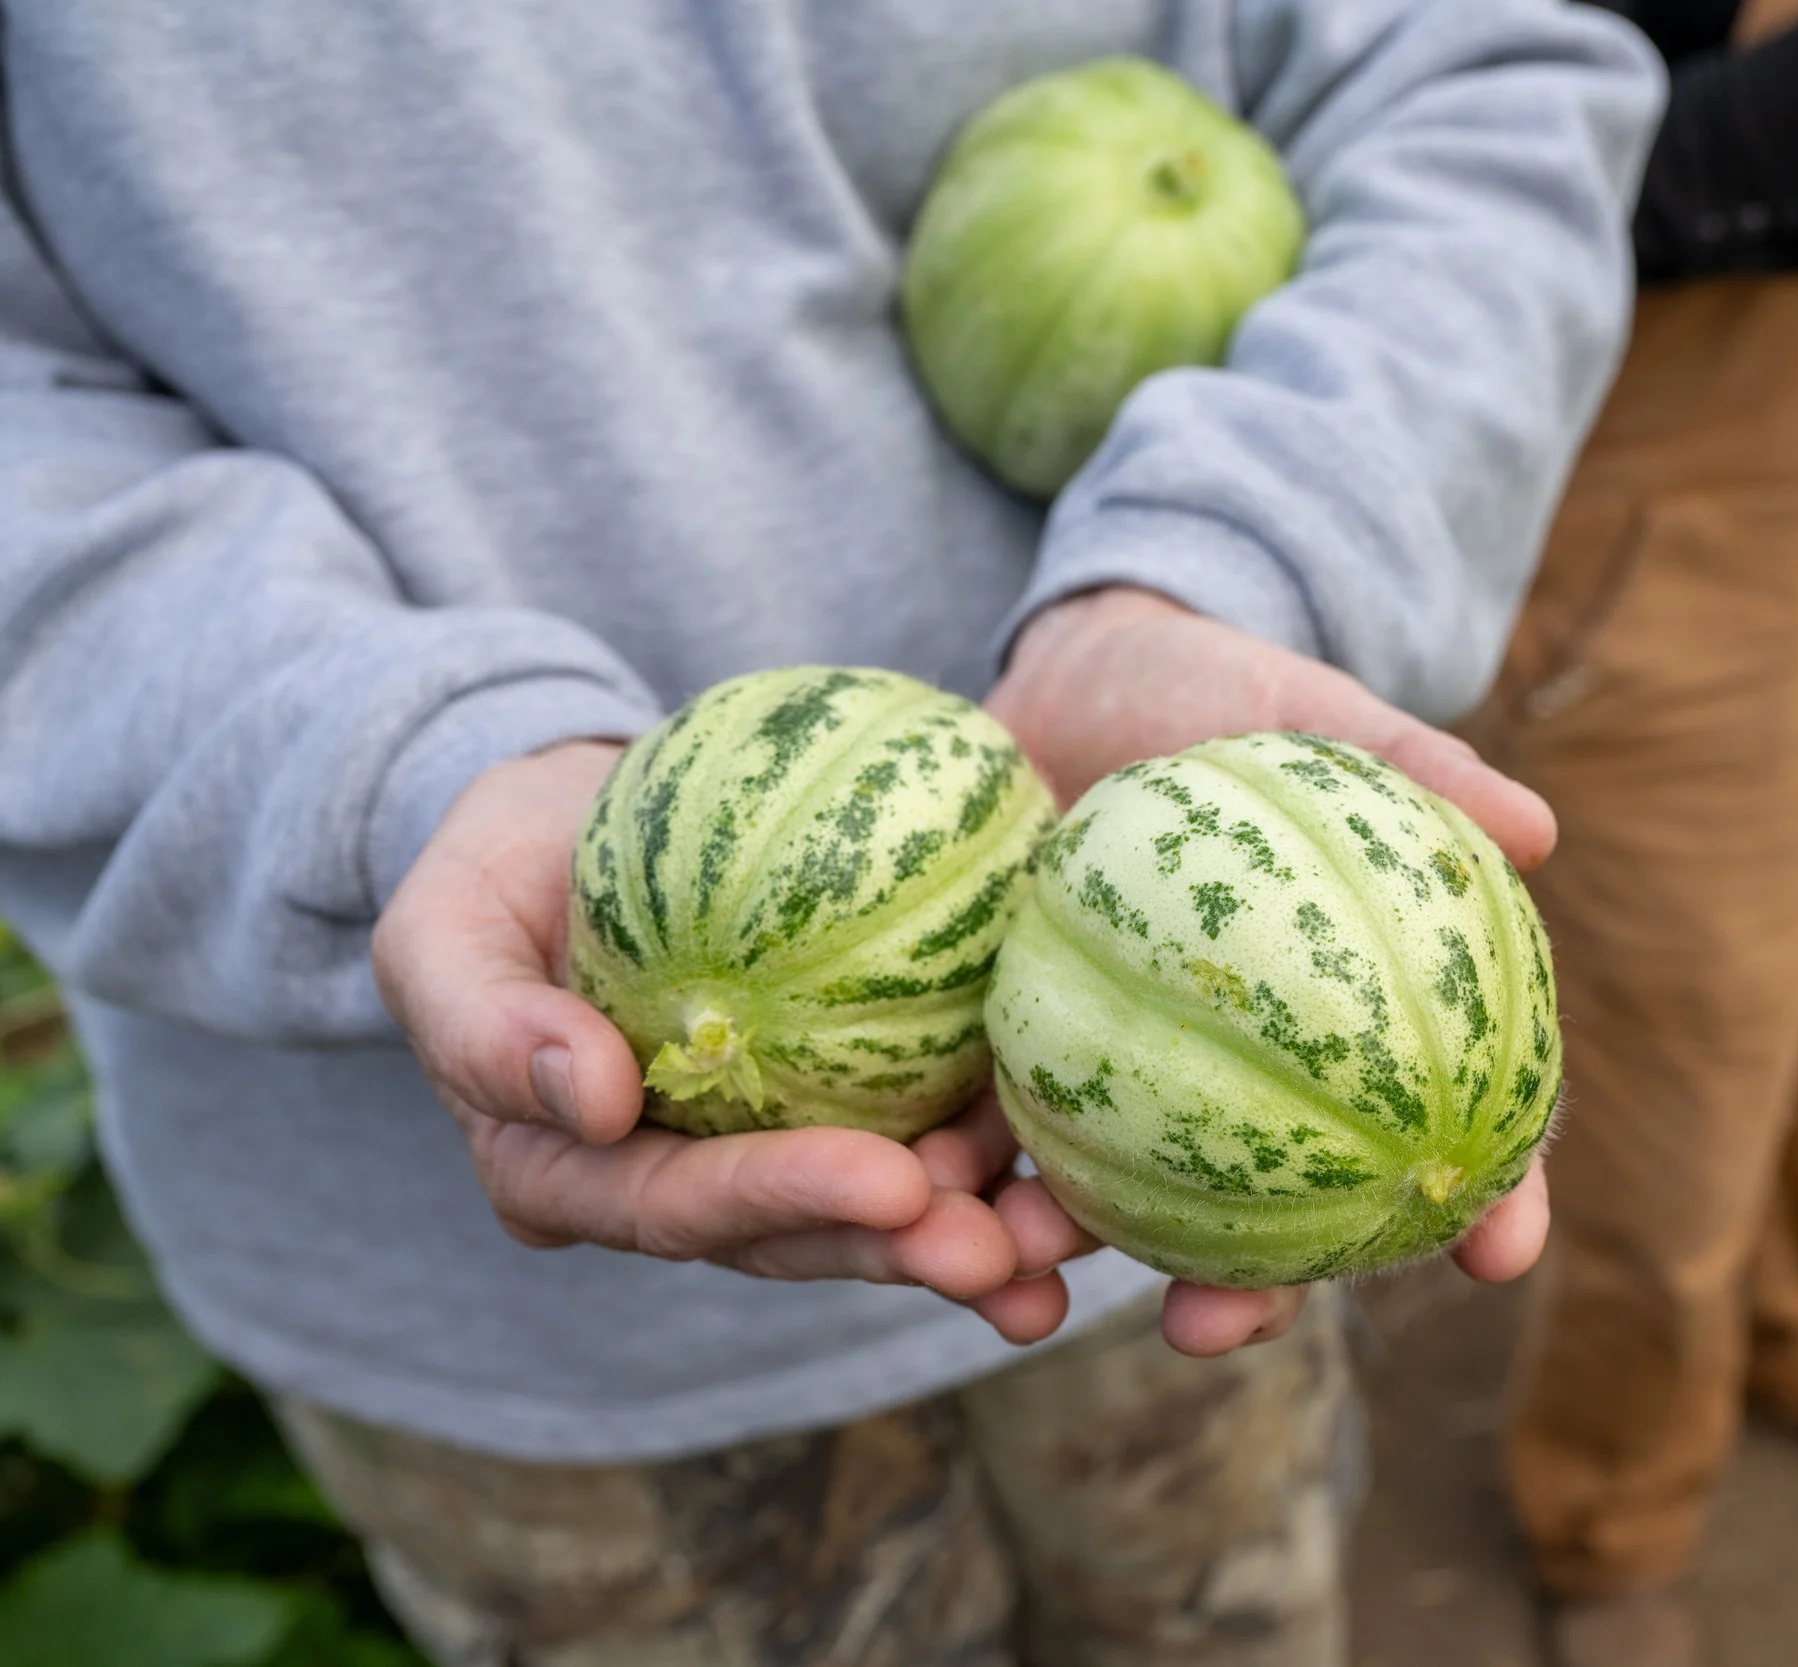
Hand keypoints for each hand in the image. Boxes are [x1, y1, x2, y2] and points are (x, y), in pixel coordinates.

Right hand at [371, 740, 1078, 1344]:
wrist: (576, 812)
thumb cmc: (495, 867)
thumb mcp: (440, 924)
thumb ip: (480, 1020)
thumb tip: (598, 1100)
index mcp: (573, 1175)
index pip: (680, 1208)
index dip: (784, 1202)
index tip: (887, 1182)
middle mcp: (678, 1187)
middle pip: (796, 1235)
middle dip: (899, 1250)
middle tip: (996, 1250)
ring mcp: (769, 1147)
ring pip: (875, 1209)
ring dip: (969, 1232)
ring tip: (1053, 1242)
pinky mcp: (846, 1096)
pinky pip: (928, 1130)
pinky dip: (999, 1153)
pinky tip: (1072, 1167)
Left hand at [984, 585, 1558, 1357]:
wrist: (1063, 670)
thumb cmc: (1214, 694)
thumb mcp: (1311, 715)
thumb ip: (1416, 764)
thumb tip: (1540, 830)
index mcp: (1337, 1030)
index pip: (1438, 1133)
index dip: (1484, 1202)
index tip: (1498, 1254)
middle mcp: (1233, 1086)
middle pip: (1263, 1224)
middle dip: (1240, 1298)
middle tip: (1217, 1324)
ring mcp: (1115, 1084)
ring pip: (1110, 1210)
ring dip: (1066, 1264)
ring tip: (1031, 1282)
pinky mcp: (1003, 1061)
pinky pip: (985, 1139)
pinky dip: (958, 1185)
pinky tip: (933, 1204)